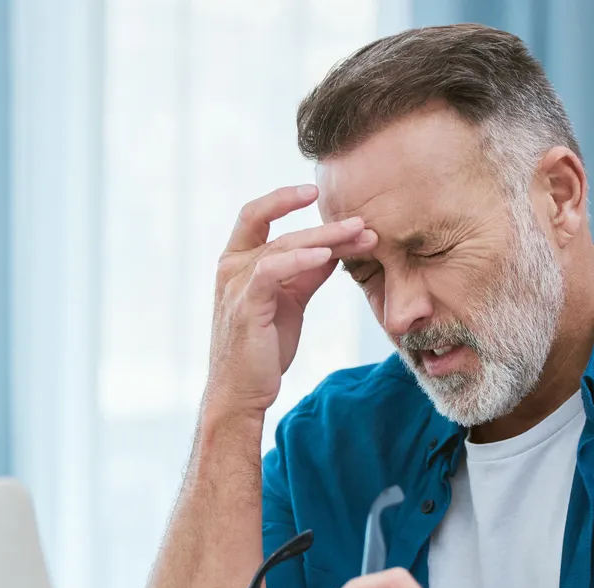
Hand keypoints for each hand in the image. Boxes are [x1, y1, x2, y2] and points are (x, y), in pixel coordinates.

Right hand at [204, 185, 377, 418]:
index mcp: (238, 262)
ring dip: (325, 239)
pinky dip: (299, 259)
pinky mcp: (246, 306)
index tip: (316, 190)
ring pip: (283, 247)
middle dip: (326, 226)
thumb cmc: (264, 348)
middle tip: (362, 223)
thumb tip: (334, 249)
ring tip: (359, 235)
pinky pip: (272, 271)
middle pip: (282, 231)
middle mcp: (231, 267)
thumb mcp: (290, 302)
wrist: (242, 392)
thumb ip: (306, 273)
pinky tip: (326, 256)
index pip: (257, 214)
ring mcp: (235, 285)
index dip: (284, 198)